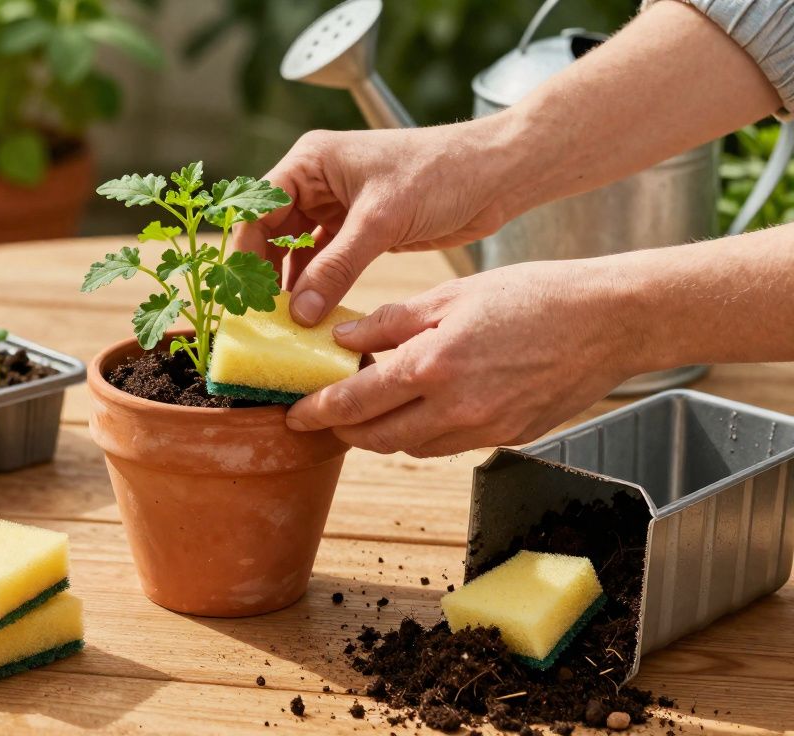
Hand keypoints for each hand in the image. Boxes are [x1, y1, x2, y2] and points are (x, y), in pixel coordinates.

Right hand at [236, 120, 521, 325]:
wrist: (497, 175)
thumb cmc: (441, 173)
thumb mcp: (381, 220)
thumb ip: (336, 266)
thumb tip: (298, 314)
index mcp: (310, 162)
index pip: (256, 210)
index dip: (243, 254)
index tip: (239, 297)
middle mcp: (315, 183)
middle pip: (269, 236)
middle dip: (263, 277)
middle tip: (258, 321)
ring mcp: (335, 209)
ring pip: (295, 255)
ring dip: (291, 289)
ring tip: (283, 328)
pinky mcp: (357, 232)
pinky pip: (324, 266)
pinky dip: (317, 291)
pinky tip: (313, 319)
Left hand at [285, 260, 641, 456]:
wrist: (607, 322)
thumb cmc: (533, 296)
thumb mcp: (452, 297)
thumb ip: (392, 322)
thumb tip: (343, 338)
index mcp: (434, 366)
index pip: (356, 402)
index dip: (318, 412)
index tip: (294, 415)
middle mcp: (455, 408)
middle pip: (377, 439)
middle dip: (344, 432)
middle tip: (323, 417)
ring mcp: (484, 430)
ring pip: (412, 447)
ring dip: (384, 433)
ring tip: (373, 404)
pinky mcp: (506, 439)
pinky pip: (448, 445)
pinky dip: (425, 431)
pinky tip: (423, 405)